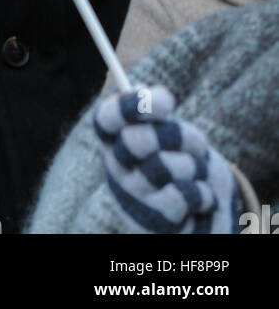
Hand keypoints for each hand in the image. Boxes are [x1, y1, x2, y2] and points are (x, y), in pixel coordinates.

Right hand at [94, 86, 242, 233]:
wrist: (193, 216)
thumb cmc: (176, 164)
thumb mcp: (165, 134)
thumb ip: (152, 113)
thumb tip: (138, 88)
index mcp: (115, 142)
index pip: (105, 119)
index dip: (130, 106)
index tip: (166, 100)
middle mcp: (117, 169)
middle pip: (138, 139)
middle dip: (179, 136)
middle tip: (193, 142)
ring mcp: (135, 196)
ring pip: (170, 166)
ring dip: (195, 166)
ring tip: (194, 174)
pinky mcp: (157, 220)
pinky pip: (188, 194)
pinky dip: (203, 193)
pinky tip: (199, 199)